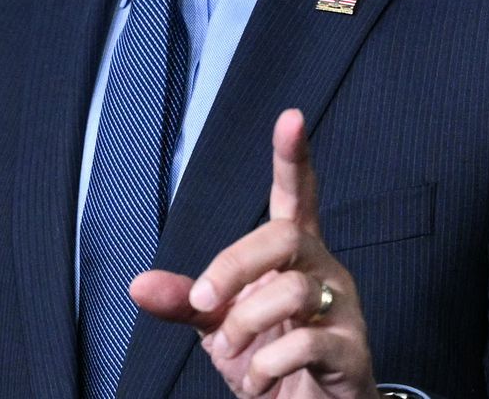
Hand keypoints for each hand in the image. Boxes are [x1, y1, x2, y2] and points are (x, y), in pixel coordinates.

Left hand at [129, 109, 376, 398]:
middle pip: (285, 237)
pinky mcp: (351, 350)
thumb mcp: (218, 326)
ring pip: (293, 291)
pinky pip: (306, 343)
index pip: (297, 194)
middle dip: (235, 265)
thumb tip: (137, 285)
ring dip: (245, 325)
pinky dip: (266, 366)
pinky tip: (258, 380)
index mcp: (291, 256)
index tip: (290, 116)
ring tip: (232, 353)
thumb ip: (185, 301)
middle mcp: (322, 270)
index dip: (293, 157)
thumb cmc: (269, 360)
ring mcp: (342, 307)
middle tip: (205, 302)